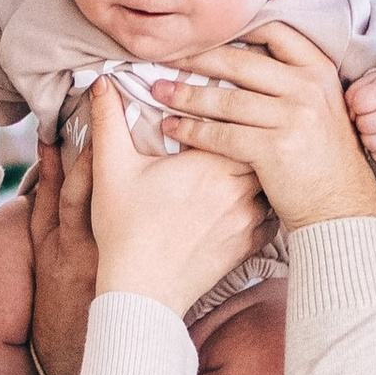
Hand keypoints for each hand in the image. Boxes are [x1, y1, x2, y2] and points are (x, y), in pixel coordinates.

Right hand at [26, 88, 266, 374]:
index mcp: (210, 165)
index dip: (234, 109)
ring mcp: (248, 220)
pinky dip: (266, 201)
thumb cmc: (124, 232)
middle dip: (252, 135)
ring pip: (272, 180)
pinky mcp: (250, 245)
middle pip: (262, 146)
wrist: (142, 293)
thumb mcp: (111, 170)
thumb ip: (109, 121)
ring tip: (250, 156)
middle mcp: (238, 191)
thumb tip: (103, 81)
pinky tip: (251, 193)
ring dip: (262, 168)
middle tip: (241, 125)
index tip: (223, 104)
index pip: (239, 120)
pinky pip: (272, 213)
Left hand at [163, 25, 375, 230]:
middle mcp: (308, 88)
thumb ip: (293, 83)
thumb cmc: (324, 161)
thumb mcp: (322, 109)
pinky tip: (173, 128)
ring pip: (226, 99)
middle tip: (165, 56)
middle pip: (241, 61)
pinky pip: (223, 134)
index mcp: (319, 71)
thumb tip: (247, 60)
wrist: (342, 209)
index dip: (236, 28)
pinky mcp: (275, 148)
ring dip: (186, 95)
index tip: (204, 33)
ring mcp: (294, 117)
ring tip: (159, 92)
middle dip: (197, 57)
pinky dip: (193, 130)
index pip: (274, 31)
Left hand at [346, 70, 375, 166]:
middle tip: (371, 116)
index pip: (359, 103)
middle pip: (363, 125)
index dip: (357, 105)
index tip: (365, 103)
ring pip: (369, 144)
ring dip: (368, 137)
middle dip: (362, 121)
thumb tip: (349, 117)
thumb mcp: (373, 81)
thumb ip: (354, 93)